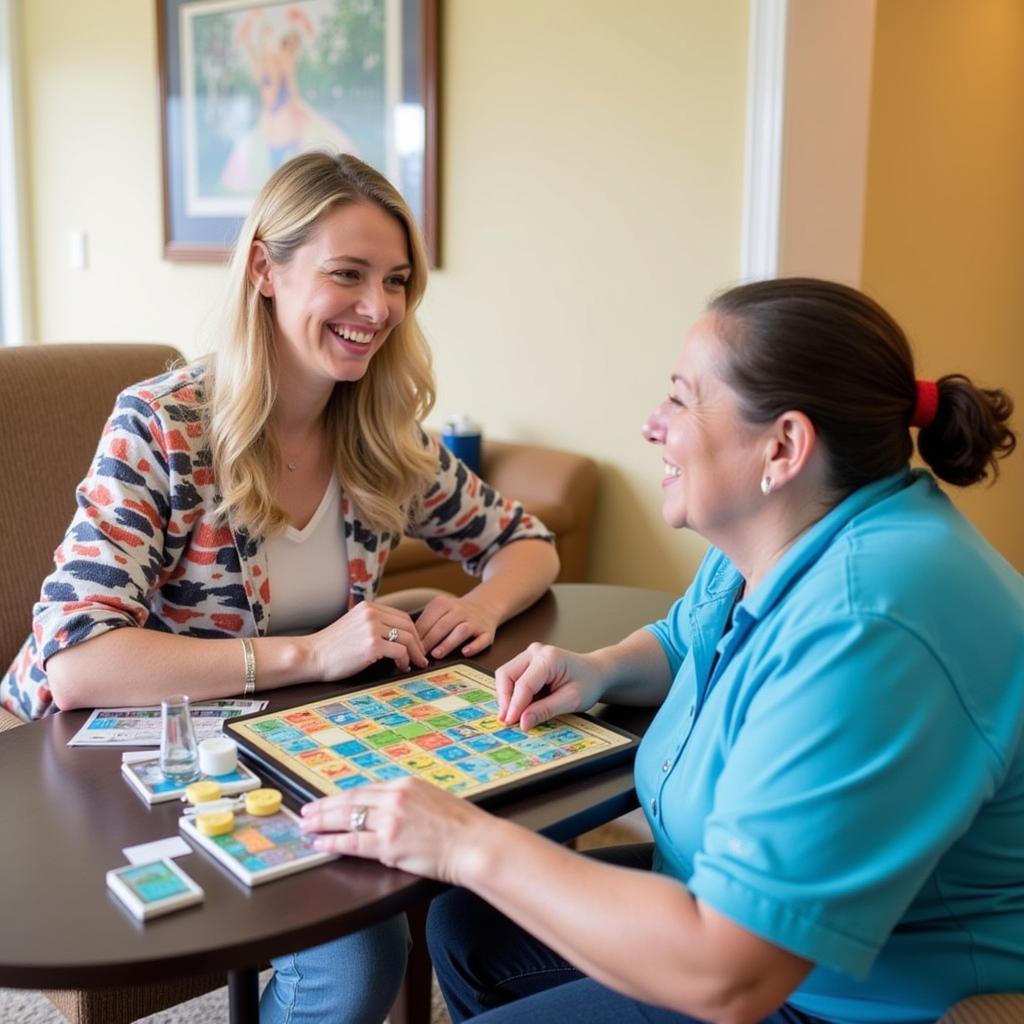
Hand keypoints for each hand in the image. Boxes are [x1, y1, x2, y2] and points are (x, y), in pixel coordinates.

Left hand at [299, 777, 493, 883]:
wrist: (475, 844)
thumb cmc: (463, 827)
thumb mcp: (434, 800)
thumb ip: (410, 802)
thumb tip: (391, 811)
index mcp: (406, 784)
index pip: (365, 790)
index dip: (342, 796)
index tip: (327, 801)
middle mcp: (395, 798)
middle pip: (350, 800)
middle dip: (324, 806)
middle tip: (305, 812)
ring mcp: (390, 820)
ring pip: (346, 819)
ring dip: (322, 823)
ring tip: (306, 827)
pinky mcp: (388, 844)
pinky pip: (352, 843)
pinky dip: (332, 843)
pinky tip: (319, 844)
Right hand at [306, 601, 428, 679]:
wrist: (310, 656)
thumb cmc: (330, 648)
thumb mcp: (353, 626)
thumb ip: (372, 625)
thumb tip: (395, 637)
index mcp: (367, 607)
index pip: (400, 616)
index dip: (412, 631)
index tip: (416, 644)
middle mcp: (371, 613)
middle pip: (408, 625)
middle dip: (418, 642)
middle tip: (421, 656)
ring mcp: (372, 628)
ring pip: (407, 638)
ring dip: (415, 653)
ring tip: (416, 663)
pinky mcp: (372, 644)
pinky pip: (400, 651)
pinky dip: (405, 661)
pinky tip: (401, 667)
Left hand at [415, 594, 499, 659]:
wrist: (485, 605)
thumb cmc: (454, 614)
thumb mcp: (438, 611)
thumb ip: (425, 624)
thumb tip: (408, 643)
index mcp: (443, 603)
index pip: (428, 620)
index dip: (418, 635)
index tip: (409, 649)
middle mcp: (460, 610)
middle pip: (443, 625)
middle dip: (429, 641)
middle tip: (419, 656)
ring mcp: (475, 621)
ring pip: (461, 631)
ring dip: (448, 643)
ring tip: (436, 655)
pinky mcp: (487, 632)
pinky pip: (482, 639)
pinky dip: (474, 646)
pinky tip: (465, 652)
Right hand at [496, 643, 605, 729]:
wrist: (595, 672)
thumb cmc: (588, 683)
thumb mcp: (572, 700)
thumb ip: (545, 710)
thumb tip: (522, 722)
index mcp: (549, 658)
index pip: (524, 684)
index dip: (515, 705)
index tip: (511, 723)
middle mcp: (536, 652)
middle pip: (506, 674)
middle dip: (505, 699)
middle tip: (508, 721)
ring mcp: (529, 655)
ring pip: (506, 675)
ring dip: (507, 696)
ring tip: (516, 715)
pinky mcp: (527, 661)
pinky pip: (512, 677)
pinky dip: (513, 694)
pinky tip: (522, 706)